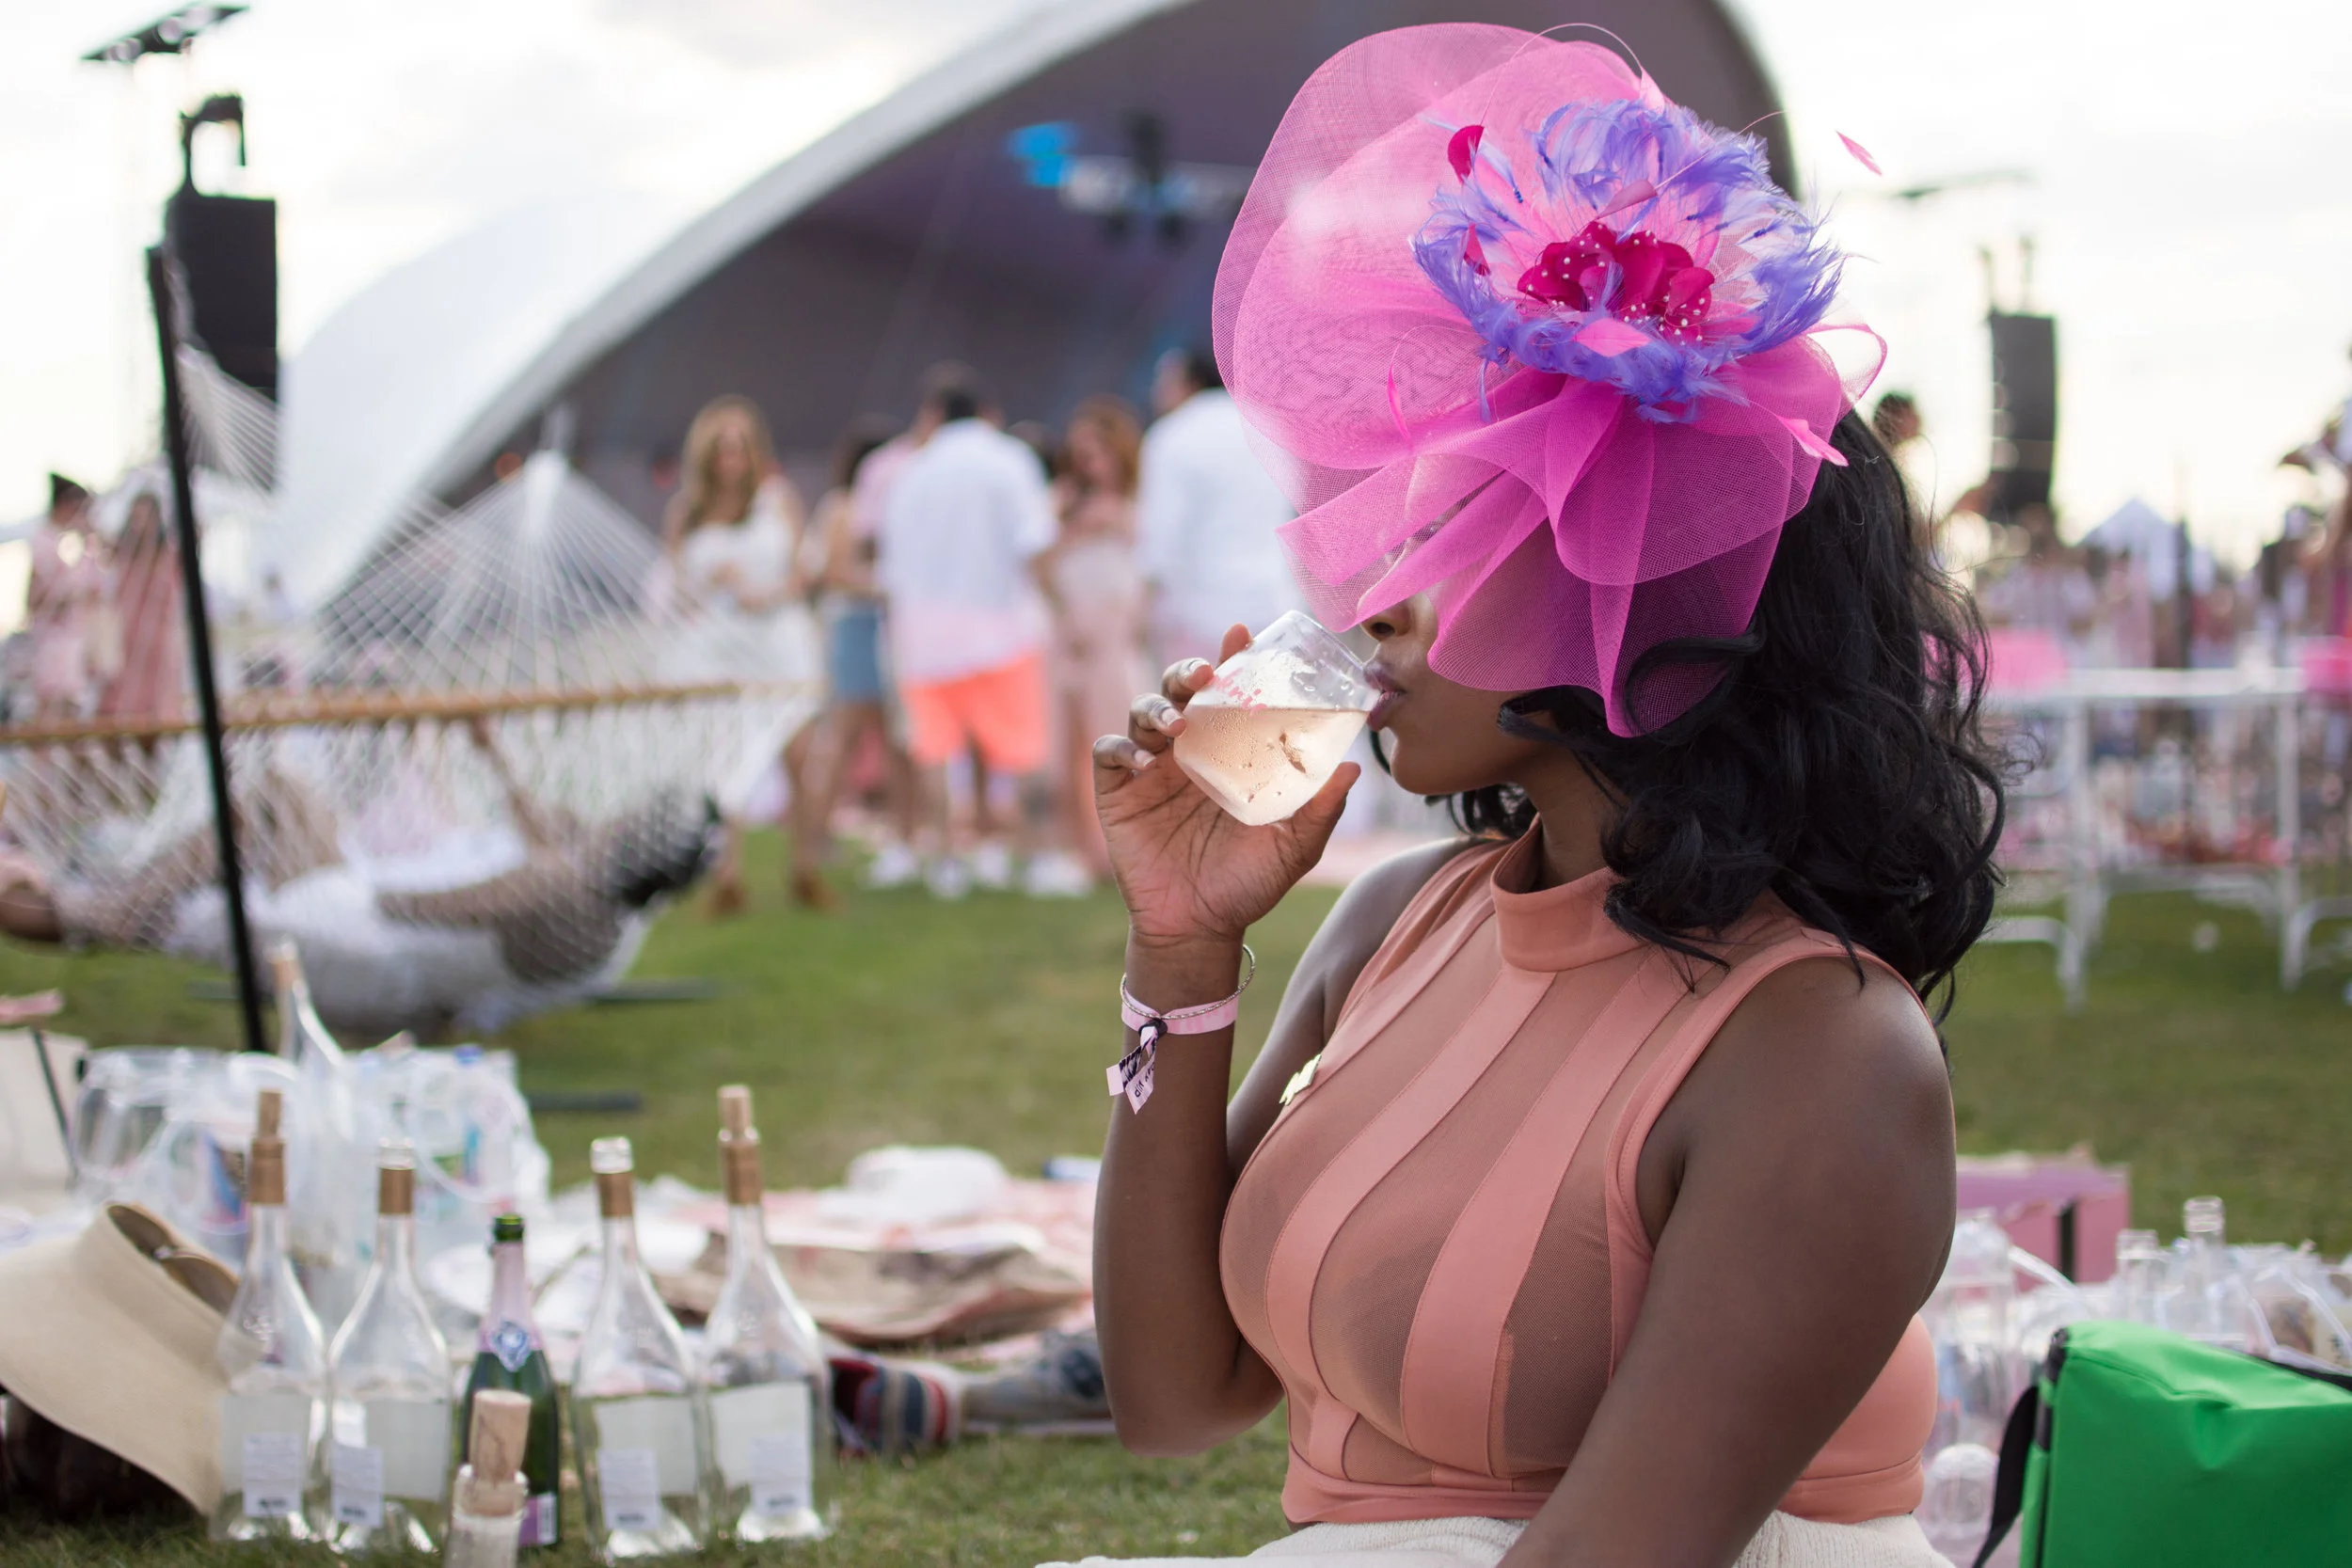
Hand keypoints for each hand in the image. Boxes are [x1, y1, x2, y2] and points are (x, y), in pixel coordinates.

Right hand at [1092, 625, 1359, 950]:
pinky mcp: (1118, 792)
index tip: (1241, 633)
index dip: (1232, 660)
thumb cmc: (1249, 883)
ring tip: (1178, 727)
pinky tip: (1144, 763)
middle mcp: (1188, 750)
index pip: (1228, 694)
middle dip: (1187, 672)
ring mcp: (1150, 769)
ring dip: (1156, 707)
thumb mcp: (1295, 847)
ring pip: (1142, 711)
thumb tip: (1356, 766)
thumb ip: (1321, 807)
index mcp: (1228, 751)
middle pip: (1178, 690)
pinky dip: (1122, 748)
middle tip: (1203, 677)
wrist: (1200, 928)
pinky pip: (1109, 753)